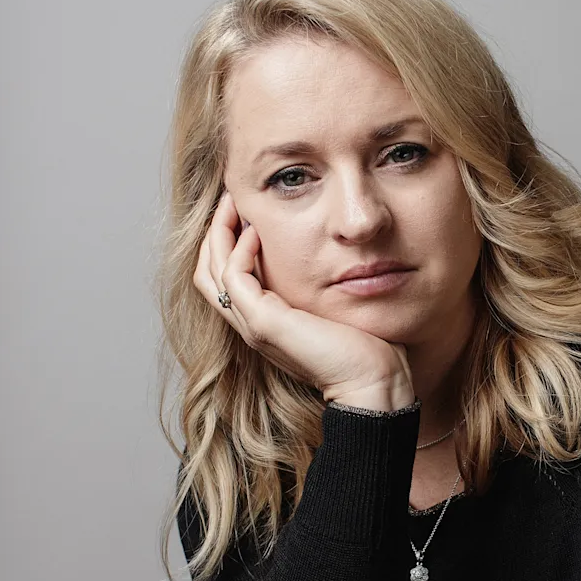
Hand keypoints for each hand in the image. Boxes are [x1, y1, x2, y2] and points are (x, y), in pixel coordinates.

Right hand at [194, 191, 414, 410]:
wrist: (372, 381)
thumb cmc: (365, 348)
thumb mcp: (333, 307)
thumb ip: (319, 285)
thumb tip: (331, 254)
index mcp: (265, 323)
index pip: (224, 280)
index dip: (226, 244)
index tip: (244, 211)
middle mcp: (252, 326)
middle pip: (207, 274)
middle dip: (214, 233)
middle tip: (229, 198)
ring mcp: (254, 327)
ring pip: (211, 274)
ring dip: (219, 234)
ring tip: (234, 204)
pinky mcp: (265, 324)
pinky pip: (234, 279)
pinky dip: (238, 251)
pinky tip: (255, 232)